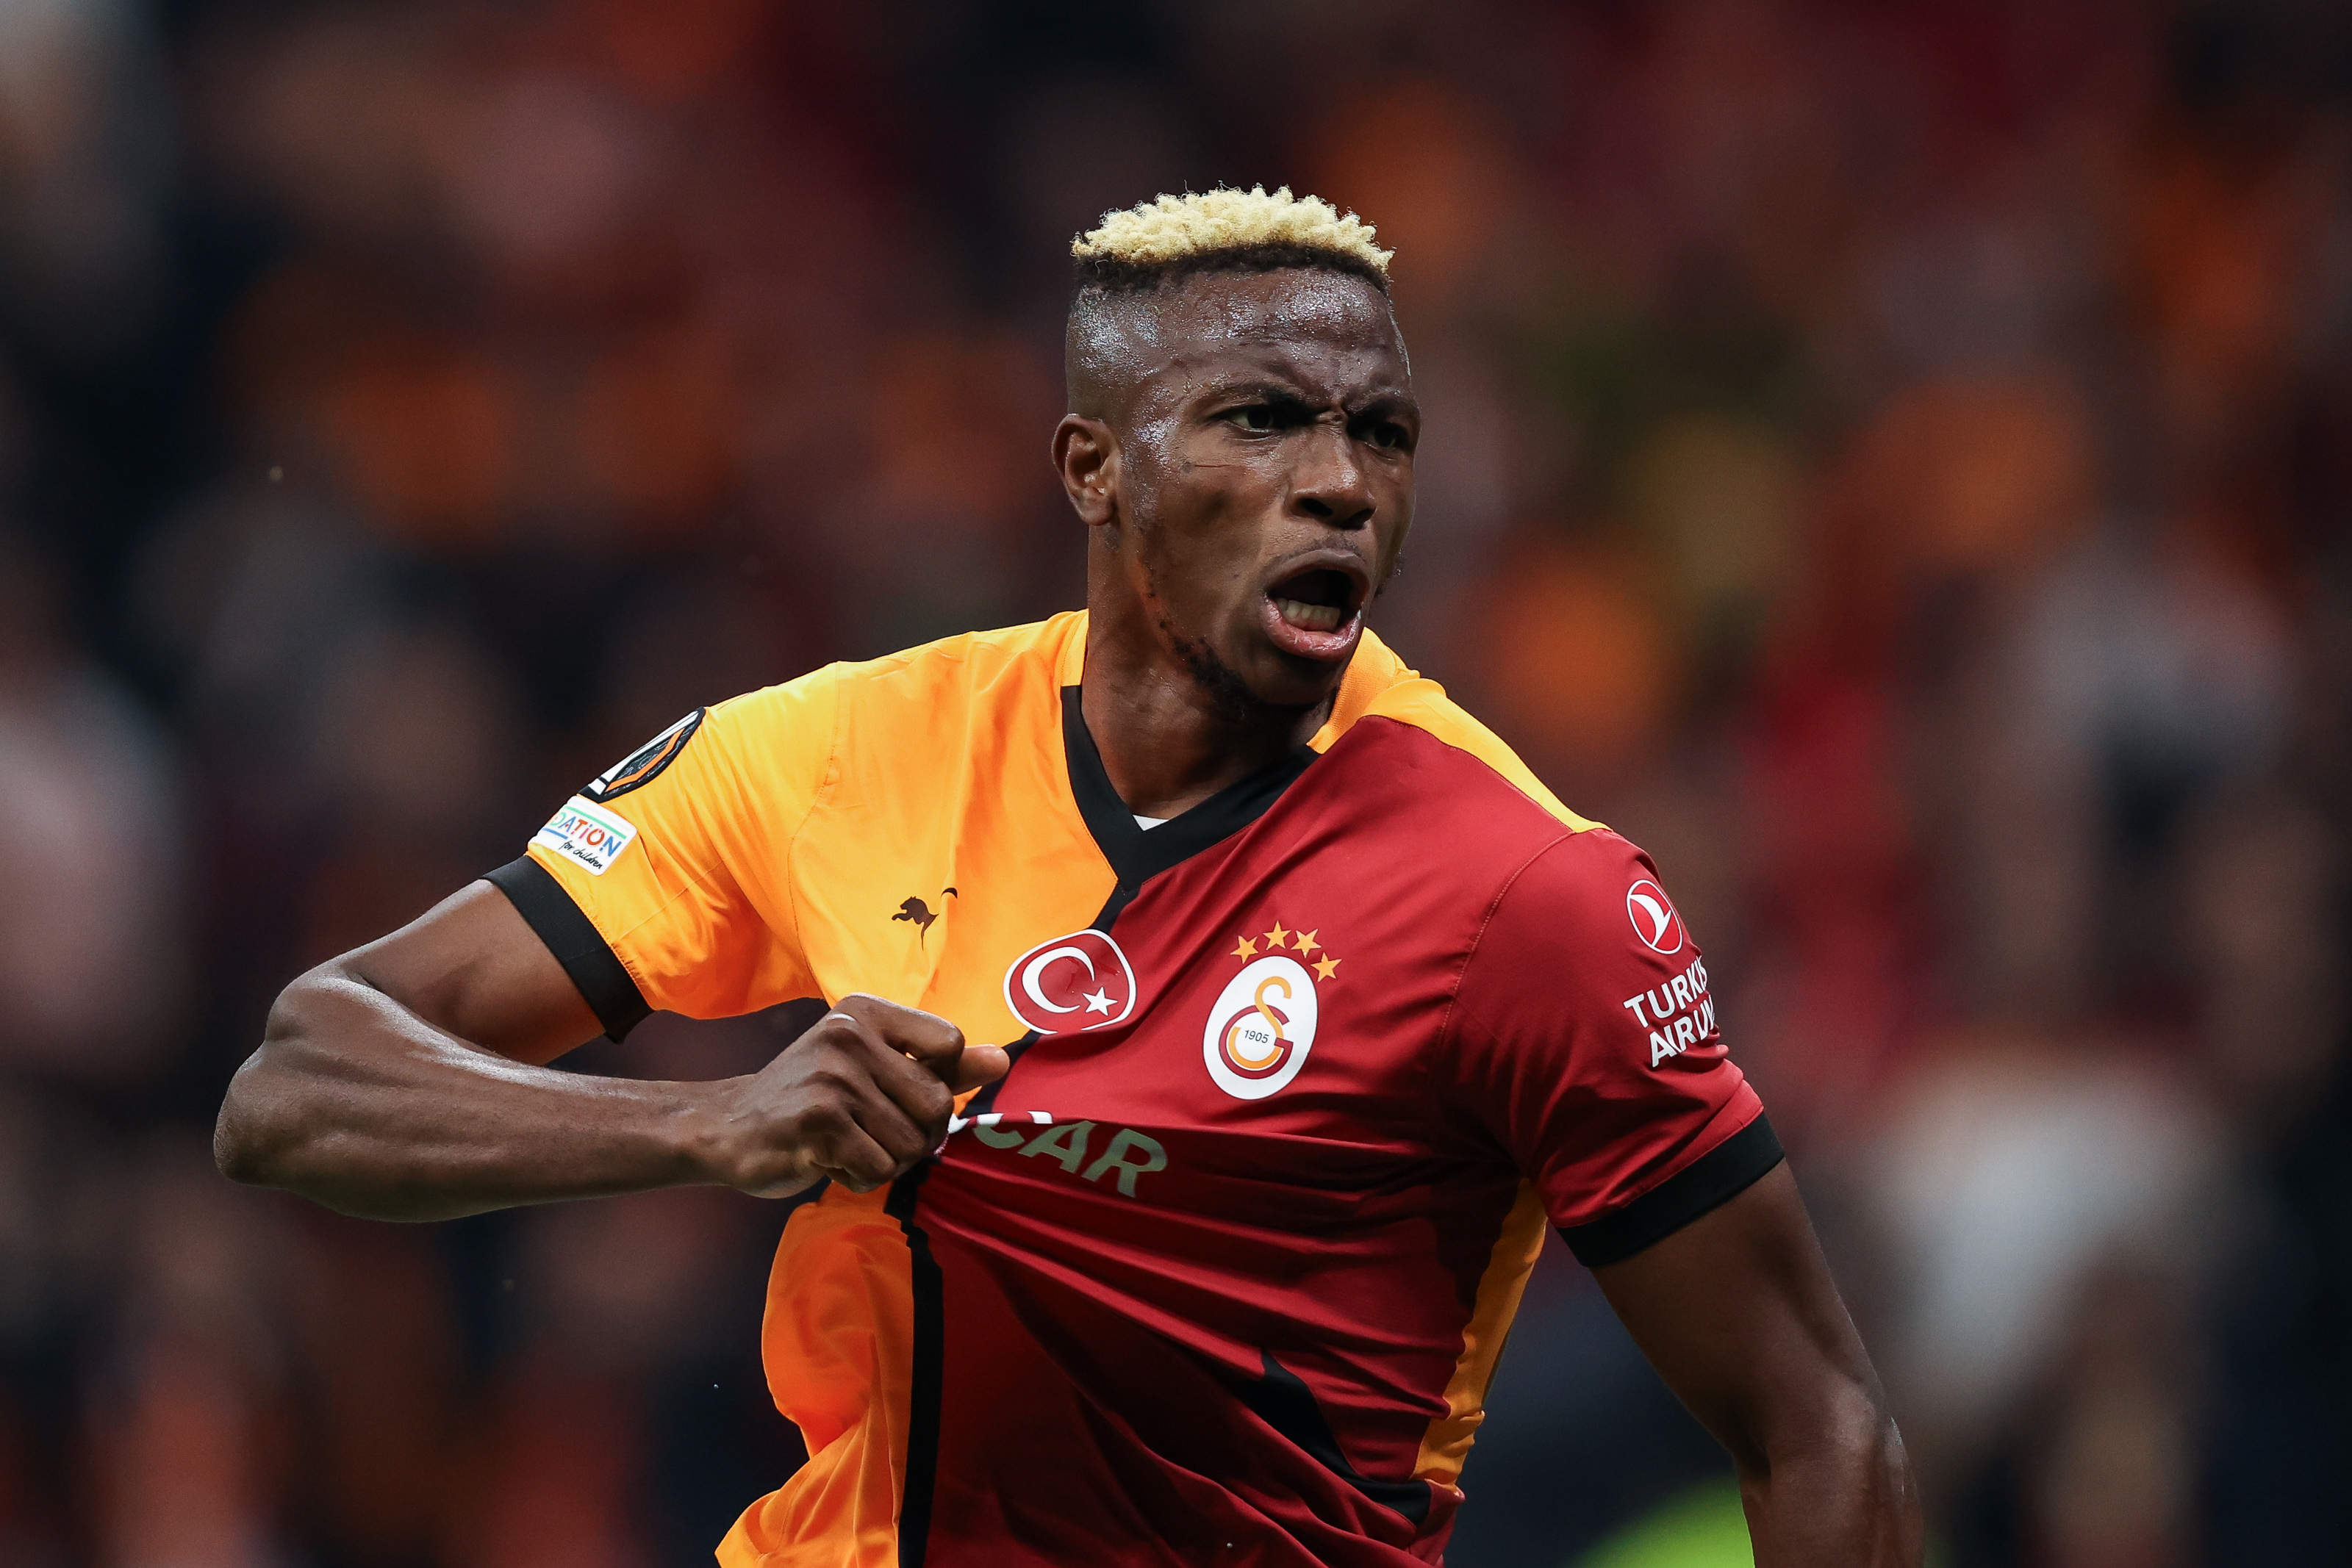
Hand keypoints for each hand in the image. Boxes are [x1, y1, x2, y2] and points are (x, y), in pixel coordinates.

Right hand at [700, 994, 1009, 1197]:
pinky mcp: (819, 1122)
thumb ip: (939, 1064)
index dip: (938, 1081)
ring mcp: (833, 1078)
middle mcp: (849, 1036)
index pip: (951, 1042)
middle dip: (916, 1135)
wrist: (728, 1127)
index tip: (898, 1089)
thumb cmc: (812, 1096)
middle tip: (872, 1132)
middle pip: (937, 1104)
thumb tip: (1002, 1060)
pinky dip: (860, 1178)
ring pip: (910, 1144)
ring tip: (847, 1145)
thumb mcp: (873, 1066)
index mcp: (866, 1013)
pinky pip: (879, 1169)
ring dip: (886, 1161)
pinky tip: (830, 1162)